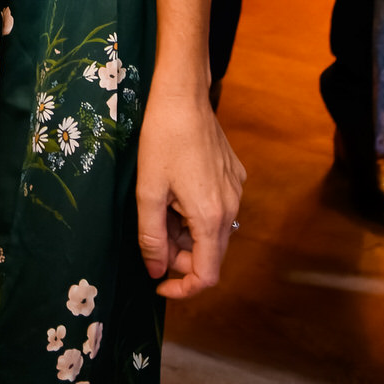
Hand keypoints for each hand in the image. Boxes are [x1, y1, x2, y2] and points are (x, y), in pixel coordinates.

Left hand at [134, 87, 244, 297]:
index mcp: (210, 217)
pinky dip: (195, 210)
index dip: (182, 289)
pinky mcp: (234, 174)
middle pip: (209, 254)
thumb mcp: (148, 192)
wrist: (183, 95)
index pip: (207, 275)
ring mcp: (236, 189)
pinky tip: (176, 186)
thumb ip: (151, 238)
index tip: (158, 282)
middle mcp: (231, 207)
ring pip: (212, 231)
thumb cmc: (162, 139)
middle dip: (179, 255)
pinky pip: (217, 207)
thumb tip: (157, 271)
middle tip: (152, 233)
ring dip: (186, 231)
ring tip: (162, 202)